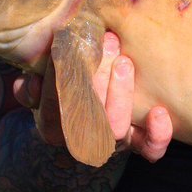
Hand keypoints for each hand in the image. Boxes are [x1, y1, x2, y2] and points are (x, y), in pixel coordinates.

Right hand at [13, 31, 173, 161]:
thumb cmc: (66, 88)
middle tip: (106, 42)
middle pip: (85, 118)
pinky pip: (150, 148)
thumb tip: (32, 85)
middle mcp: (85, 138)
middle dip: (97, 79)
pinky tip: (159, 111)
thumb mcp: (42, 86)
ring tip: (124, 62)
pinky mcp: (139, 141)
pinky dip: (157, 134)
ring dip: (121, 95)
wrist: (88, 112)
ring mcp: (113, 141)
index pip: (53, 109)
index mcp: (55, 126)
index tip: (65, 50)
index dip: (58, 82)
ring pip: (117, 130)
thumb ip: (32, 86)